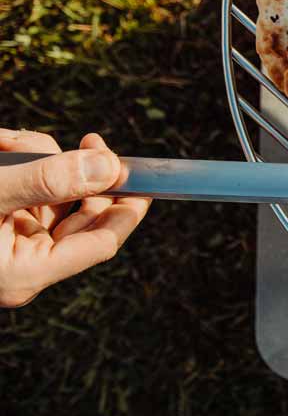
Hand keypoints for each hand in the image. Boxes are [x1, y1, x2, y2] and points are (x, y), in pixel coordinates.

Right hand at [0, 129, 150, 307]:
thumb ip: (47, 181)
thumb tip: (108, 168)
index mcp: (27, 273)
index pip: (102, 243)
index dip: (128, 208)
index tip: (146, 176)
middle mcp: (24, 264)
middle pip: (84, 217)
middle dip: (83, 174)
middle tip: (92, 142)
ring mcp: (12, 245)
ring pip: (54, 197)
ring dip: (40, 160)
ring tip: (9, 143)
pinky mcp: (2, 225)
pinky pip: (28, 192)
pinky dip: (21, 161)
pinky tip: (5, 144)